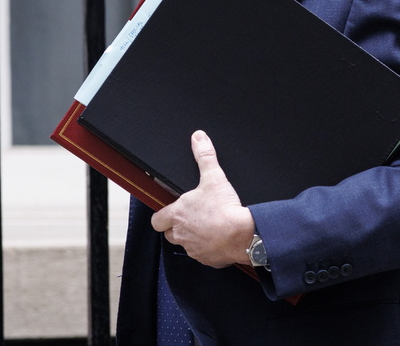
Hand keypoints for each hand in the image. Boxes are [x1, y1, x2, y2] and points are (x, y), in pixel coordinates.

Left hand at [150, 130, 255, 268]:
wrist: (242, 234)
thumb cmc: (224, 209)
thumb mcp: (214, 177)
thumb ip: (204, 156)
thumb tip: (198, 138)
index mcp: (177, 215)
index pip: (156, 220)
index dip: (162, 216)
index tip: (171, 212)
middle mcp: (181, 234)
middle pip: (169, 234)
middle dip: (177, 228)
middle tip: (192, 218)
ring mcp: (193, 249)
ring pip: (186, 245)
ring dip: (193, 238)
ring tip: (208, 227)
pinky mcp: (207, 260)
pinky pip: (203, 255)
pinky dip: (209, 248)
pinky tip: (219, 238)